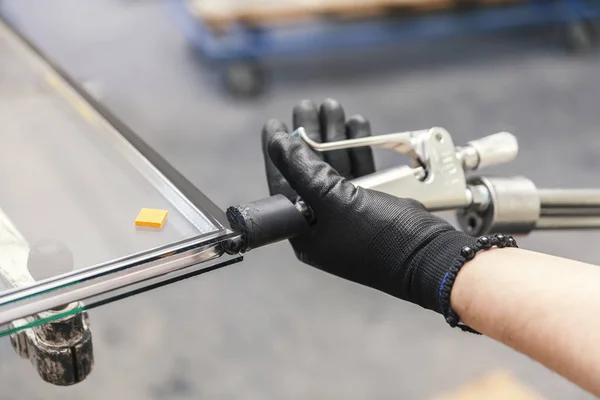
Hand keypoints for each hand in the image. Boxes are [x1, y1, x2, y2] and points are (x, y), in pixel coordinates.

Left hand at [262, 99, 477, 313]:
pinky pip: (359, 172)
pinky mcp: (373, 206)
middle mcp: (323, 225)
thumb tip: (277, 142)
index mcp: (305, 232)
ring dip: (334, 137)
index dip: (278, 152)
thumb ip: (302, 170)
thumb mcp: (334, 200)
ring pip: (335, 167)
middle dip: (310, 136)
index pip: (283, 185)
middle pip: (309, 171)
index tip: (276, 123)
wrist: (432, 256)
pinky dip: (357, 148)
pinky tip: (356, 124)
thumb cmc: (380, 236)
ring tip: (332, 106)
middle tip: (308, 106)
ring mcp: (349, 215)